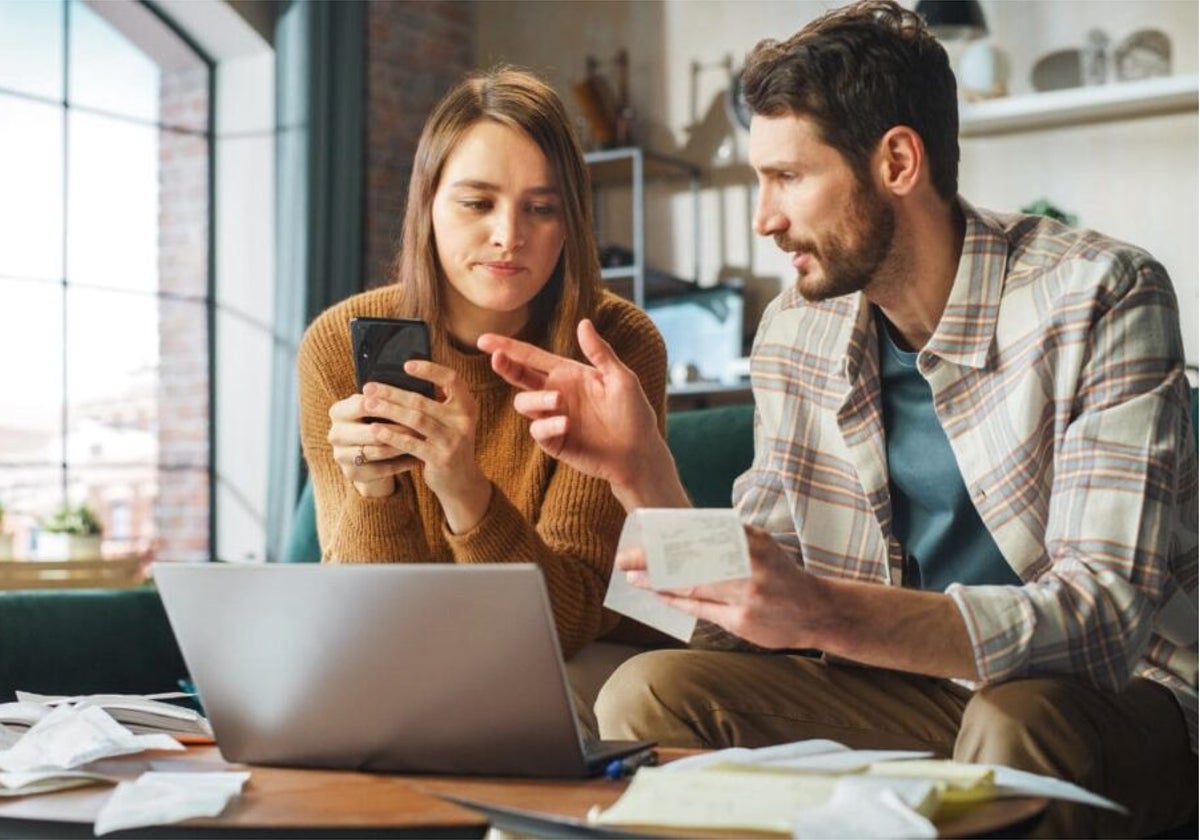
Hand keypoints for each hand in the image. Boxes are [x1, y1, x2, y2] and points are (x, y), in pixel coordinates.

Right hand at [327, 391, 421, 498]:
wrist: (367, 457)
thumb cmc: (377, 423)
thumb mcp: (377, 409)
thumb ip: (386, 399)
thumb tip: (416, 390)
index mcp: (338, 411)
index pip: (364, 404)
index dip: (390, 404)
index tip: (415, 404)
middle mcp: (335, 433)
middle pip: (372, 430)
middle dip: (401, 428)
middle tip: (424, 426)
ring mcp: (341, 455)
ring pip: (378, 450)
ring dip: (403, 446)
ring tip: (423, 441)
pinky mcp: (352, 474)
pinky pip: (382, 469)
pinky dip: (402, 464)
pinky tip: (418, 458)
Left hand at [359, 361, 492, 532]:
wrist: (461, 481)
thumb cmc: (448, 444)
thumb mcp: (450, 421)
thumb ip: (436, 401)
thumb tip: (403, 379)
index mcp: (467, 406)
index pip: (452, 379)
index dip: (430, 370)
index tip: (406, 365)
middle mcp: (464, 421)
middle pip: (423, 401)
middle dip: (393, 393)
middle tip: (369, 387)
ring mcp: (454, 441)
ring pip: (416, 420)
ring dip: (389, 410)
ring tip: (368, 404)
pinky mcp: (441, 459)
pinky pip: (412, 444)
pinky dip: (392, 435)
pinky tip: (376, 429)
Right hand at [479, 319, 684, 507]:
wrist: (639, 453)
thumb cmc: (635, 413)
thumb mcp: (621, 378)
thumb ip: (600, 352)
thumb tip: (583, 323)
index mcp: (568, 374)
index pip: (532, 357)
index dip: (508, 347)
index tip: (484, 339)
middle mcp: (555, 393)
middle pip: (519, 377)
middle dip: (505, 366)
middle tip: (497, 359)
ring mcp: (552, 418)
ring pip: (524, 404)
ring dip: (536, 400)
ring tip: (558, 400)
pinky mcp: (554, 442)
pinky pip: (538, 430)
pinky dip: (548, 425)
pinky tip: (566, 424)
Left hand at [617, 527, 824, 649]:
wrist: (817, 611)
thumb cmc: (780, 574)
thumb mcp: (760, 546)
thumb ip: (726, 539)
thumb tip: (680, 531)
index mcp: (752, 540)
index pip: (700, 534)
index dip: (667, 534)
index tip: (643, 532)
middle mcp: (750, 564)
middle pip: (691, 558)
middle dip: (654, 558)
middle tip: (626, 558)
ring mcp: (747, 594)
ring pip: (693, 585)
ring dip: (658, 581)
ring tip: (635, 577)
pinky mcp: (742, 621)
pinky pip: (701, 609)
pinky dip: (676, 601)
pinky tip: (658, 596)